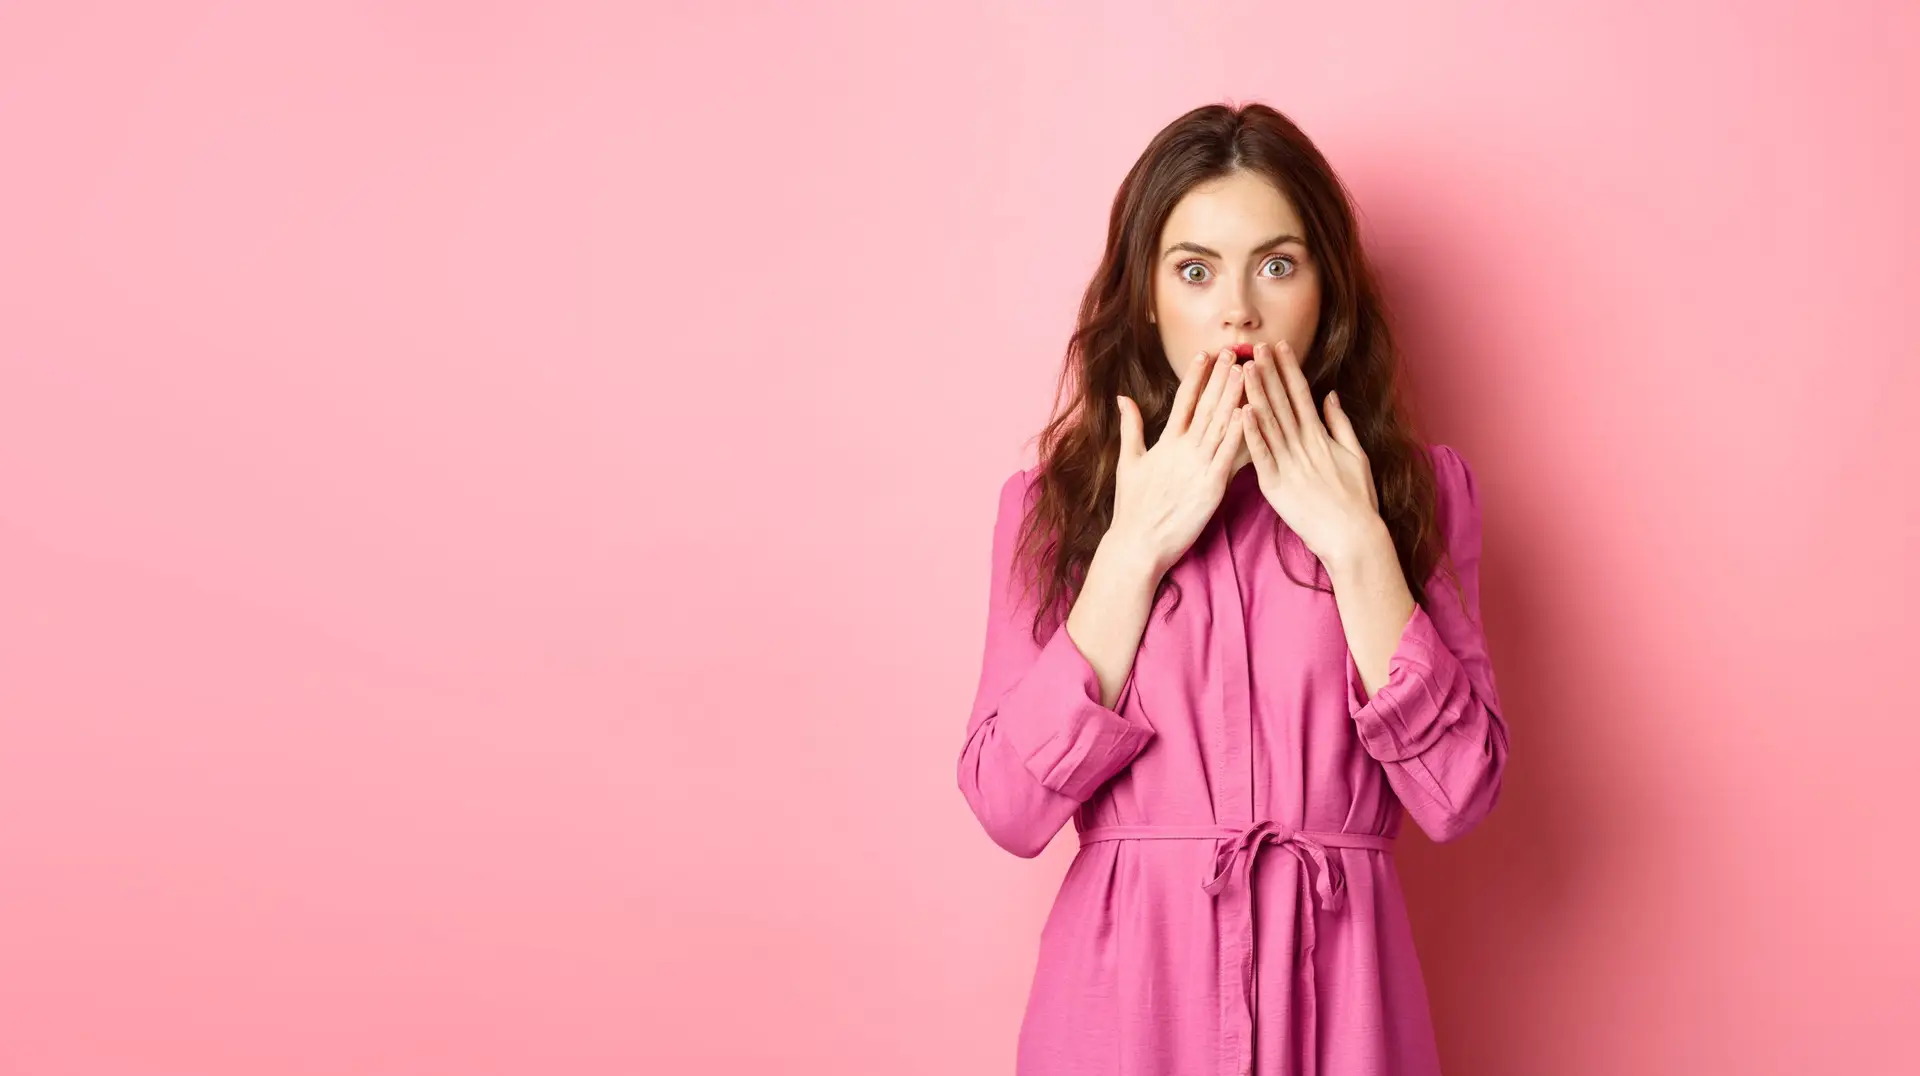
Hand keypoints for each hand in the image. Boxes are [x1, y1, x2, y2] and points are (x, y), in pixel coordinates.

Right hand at [1112, 348, 1247, 576]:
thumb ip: (1131, 428)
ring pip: (1220, 424)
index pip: (1183, 401)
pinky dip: (1239, 433)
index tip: (1205, 354)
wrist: (1139, 543)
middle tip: (1235, 352)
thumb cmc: (1133, 507)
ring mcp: (1198, 466)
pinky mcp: (1212, 486)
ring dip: (1234, 396)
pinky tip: (1249, 413)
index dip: (1195, 376)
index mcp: (1165, 443)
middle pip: (1206, 406)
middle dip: (1221, 378)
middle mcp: (1183, 449)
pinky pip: (1229, 455)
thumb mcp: (1129, 463)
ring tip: (1247, 372)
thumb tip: (1123, 398)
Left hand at [1239, 340, 1381, 564]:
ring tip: (1244, 369)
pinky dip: (1252, 434)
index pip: (1301, 394)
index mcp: (1320, 436)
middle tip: (1255, 346)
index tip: (1279, 346)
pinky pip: (1261, 456)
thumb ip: (1339, 423)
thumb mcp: (1355, 454)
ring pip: (1269, 423)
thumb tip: (1330, 394)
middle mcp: (1304, 445)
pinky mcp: (1276, 486)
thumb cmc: (1357, 498)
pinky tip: (1242, 413)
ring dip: (1256, 394)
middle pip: (1282, 402)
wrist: (1353, 537)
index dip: (1288, 369)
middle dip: (1268, 372)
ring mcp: (1288, 464)